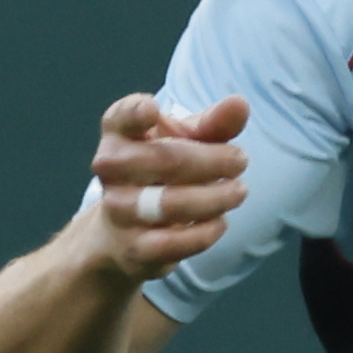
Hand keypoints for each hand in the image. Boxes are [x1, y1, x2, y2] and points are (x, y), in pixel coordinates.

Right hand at [78, 93, 247, 279]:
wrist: (123, 235)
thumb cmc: (160, 173)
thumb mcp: (185, 142)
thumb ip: (213, 123)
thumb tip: (240, 104)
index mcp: (119, 134)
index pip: (120, 118)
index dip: (134, 113)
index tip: (152, 109)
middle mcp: (111, 170)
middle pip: (164, 160)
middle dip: (212, 160)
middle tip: (240, 160)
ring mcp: (119, 210)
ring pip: (171, 204)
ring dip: (215, 198)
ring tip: (238, 191)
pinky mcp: (135, 248)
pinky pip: (175, 242)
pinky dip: (206, 232)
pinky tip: (219, 222)